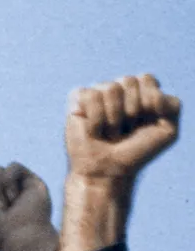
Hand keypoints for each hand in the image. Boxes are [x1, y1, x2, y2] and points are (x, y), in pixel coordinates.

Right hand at [59, 77, 180, 250]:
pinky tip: (93, 130)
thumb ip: (173, 105)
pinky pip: (90, 96)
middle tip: (125, 130)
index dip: (148, 102)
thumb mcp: (168, 131)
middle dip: (131, 111)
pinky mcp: (77, 100)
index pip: (146, 78)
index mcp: (141, 91)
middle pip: (128, 80)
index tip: (144, 123)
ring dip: (113, 118)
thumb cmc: (136, 152)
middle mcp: (119, 88)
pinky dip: (96, 119)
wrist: (108, 171)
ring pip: (110, 88)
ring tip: (109, 132)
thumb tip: (154, 92)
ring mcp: (97, 92)